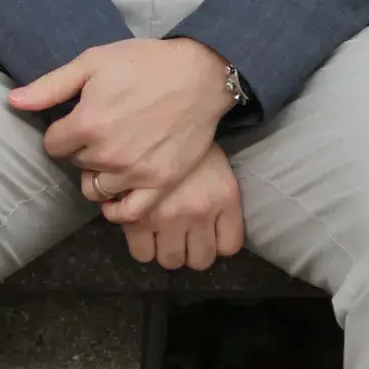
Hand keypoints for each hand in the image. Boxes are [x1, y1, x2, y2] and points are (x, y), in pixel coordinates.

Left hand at [9, 37, 232, 196]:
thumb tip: (12, 101)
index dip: (65, 130)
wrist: (200, 73)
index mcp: (86, 123)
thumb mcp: (95, 61)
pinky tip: (120, 190)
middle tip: (106, 128)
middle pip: (76, 165)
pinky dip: (118, 207)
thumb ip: (51, 85)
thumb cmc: (146, 62)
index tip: (83, 117)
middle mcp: (106, 153)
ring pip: (95, 189)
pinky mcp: (159, 183)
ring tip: (115, 153)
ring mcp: (134, 172)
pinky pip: (127, 213)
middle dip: (84, 149)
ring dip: (100, 174)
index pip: (53, 144)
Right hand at [87, 144, 244, 271]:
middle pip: (200, 260)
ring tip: (160, 231)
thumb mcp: (216, 163)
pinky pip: (142, 253)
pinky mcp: (138, 219)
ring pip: (170, 260)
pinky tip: (141, 227)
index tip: (207, 233)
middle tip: (181, 233)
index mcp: (225, 197)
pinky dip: (141, 245)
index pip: (229, 246)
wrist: (162, 108)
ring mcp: (169, 217)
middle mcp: (200, 211)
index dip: (217, 242)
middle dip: (191, 249)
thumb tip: (211, 229)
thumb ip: (218, 198)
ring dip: (165, 249)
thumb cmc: (189, 134)